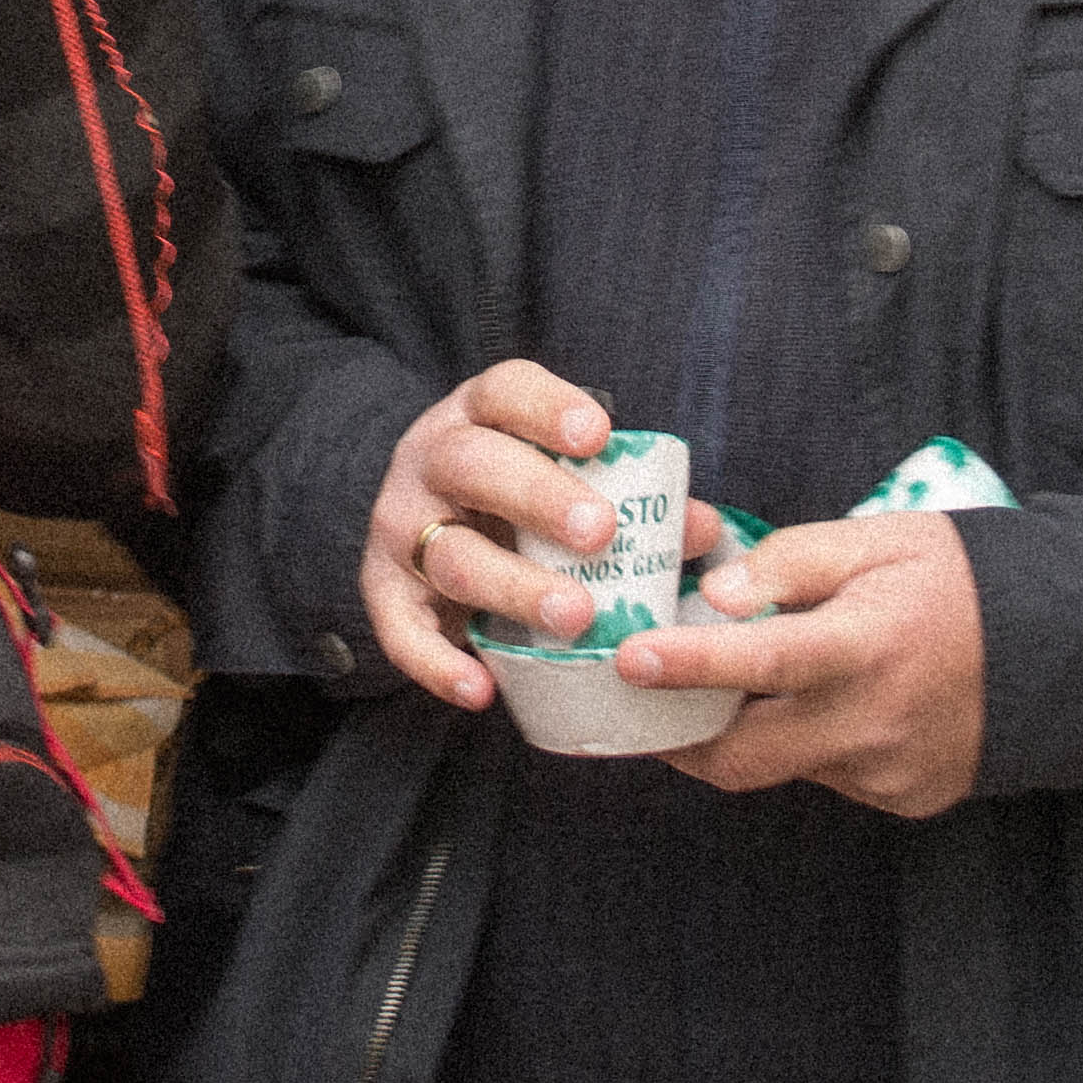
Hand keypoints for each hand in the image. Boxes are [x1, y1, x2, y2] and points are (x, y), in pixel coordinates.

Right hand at [352, 360, 728, 703]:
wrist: (415, 520)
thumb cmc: (510, 496)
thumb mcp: (556, 476)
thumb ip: (627, 495)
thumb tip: (699, 528)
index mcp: (478, 418)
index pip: (505, 393)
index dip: (548, 409)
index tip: (599, 435)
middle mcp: (431, 463)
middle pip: (472, 466)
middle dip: (538, 497)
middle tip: (601, 532)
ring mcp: (401, 529)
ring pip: (449, 554)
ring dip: (513, 586)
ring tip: (576, 616)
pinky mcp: (383, 593)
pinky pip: (400, 631)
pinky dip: (438, 664)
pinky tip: (482, 690)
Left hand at [645, 509, 985, 817]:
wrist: (1062, 648)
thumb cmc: (960, 582)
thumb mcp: (881, 539)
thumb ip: (793, 561)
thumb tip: (719, 596)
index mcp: (868, 645)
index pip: (763, 661)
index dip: (691, 664)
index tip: (631, 659)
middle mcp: (874, 722)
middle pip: (744, 756)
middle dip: (679, 740)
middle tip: (646, 709)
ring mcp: (888, 771)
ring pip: (785, 765)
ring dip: (759, 730)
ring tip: (769, 681)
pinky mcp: (902, 797)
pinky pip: (830, 776)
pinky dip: (812, 743)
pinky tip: (840, 704)